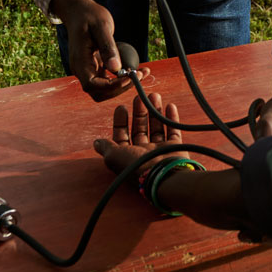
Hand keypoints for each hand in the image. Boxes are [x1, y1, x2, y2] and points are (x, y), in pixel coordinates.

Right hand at [51, 0, 150, 100]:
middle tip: (140, 75)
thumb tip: (116, 68)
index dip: (112, 86)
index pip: (93, 85)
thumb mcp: (101, 27)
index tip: (130, 77)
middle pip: (99, 92)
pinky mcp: (94, 67)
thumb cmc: (89, 16)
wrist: (78, 11)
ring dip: (123, 85)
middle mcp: (81, 69)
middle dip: (120, 88)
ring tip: (142, 72)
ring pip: (104, 89)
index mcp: (79, 61)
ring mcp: (87, 69)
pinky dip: (121, 78)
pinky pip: (107, 79)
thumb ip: (108, 47)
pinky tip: (135, 69)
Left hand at [94, 93, 248, 231]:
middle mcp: (143, 153)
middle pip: (140, 129)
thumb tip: (96, 142)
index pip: (122, 136)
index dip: (120, 122)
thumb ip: (106, 147)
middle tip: (139, 97)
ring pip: (157, 127)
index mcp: (128, 156)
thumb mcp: (114, 156)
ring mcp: (160, 150)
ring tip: (154, 96)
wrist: (162, 175)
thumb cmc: (136, 166)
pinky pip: (173, 131)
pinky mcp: (175, 148)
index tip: (121, 107)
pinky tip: (170, 106)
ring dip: (155, 111)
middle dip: (139, 113)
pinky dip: (172, 118)